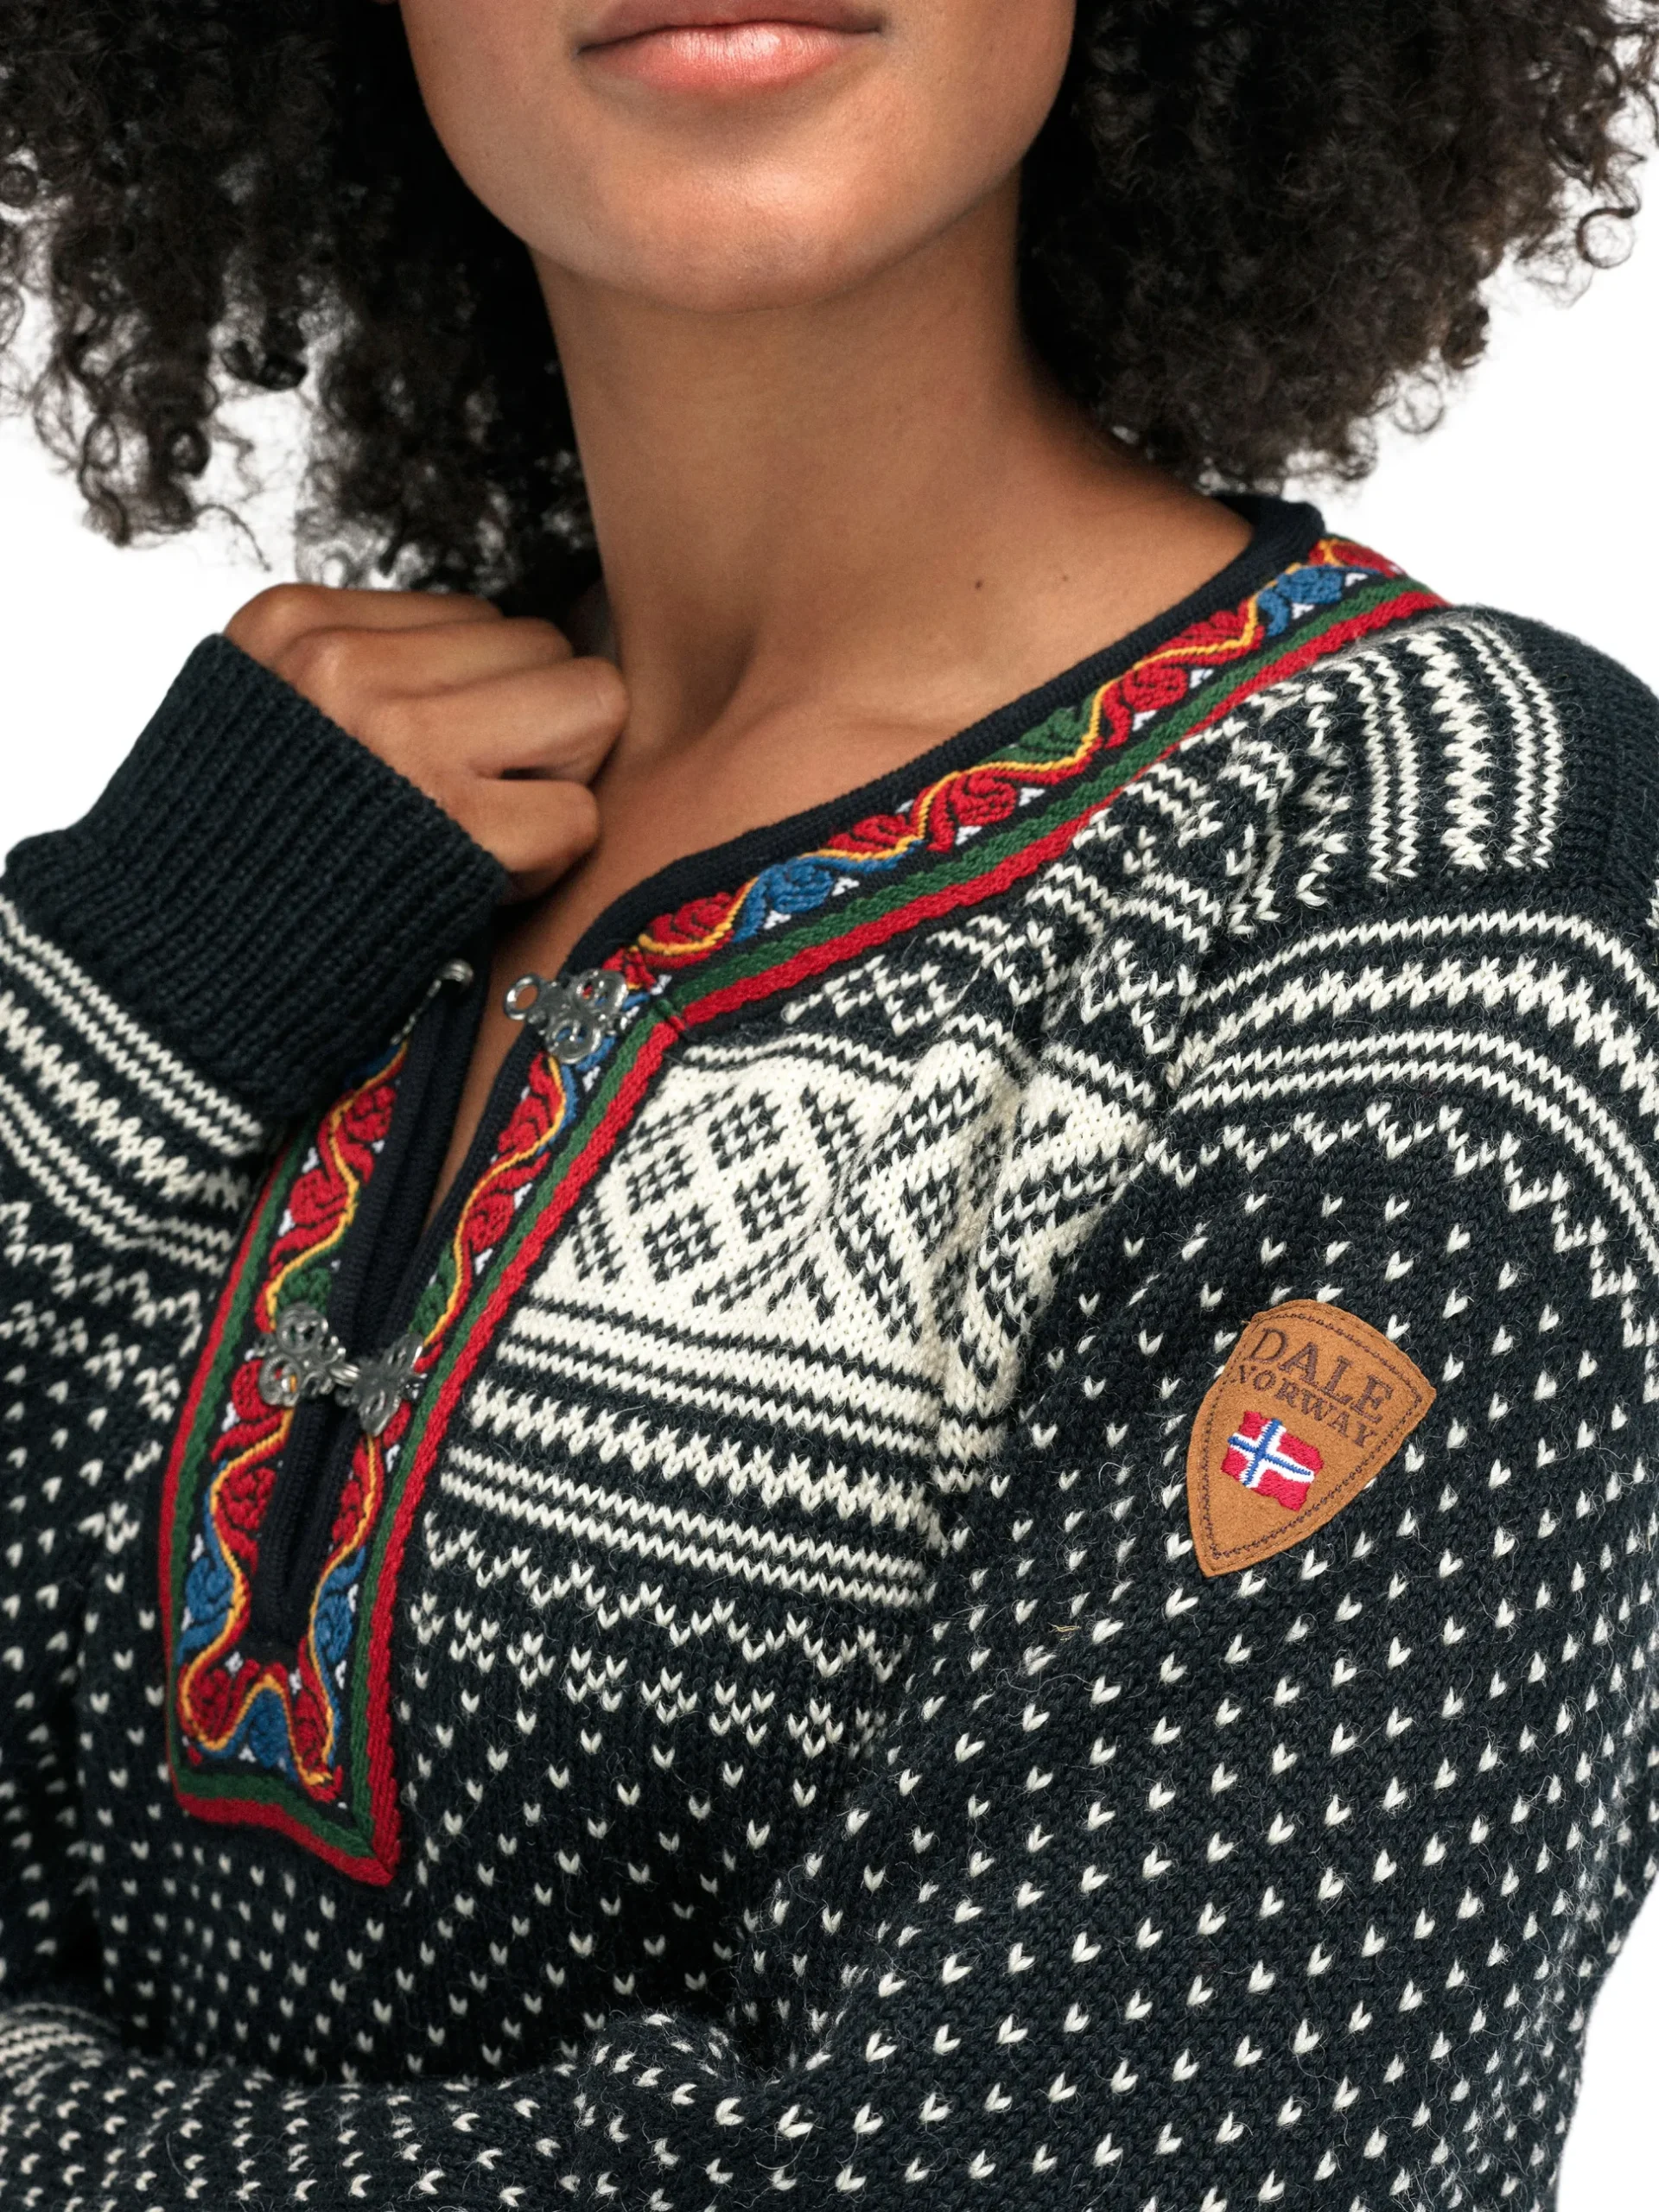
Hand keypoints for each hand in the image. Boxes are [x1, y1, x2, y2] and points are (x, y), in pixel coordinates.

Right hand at [225, 585, 625, 899]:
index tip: (428, 762)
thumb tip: (509, 649)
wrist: (192, 970)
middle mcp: (345, 667)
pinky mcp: (454, 825)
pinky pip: (578, 813)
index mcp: (296, 625)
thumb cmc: (256, 852)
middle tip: (477, 796)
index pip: (478, 616)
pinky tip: (480, 880)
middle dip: (537, 724)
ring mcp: (399, 739)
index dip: (479, 696)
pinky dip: (548, 861)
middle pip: (547, 645)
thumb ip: (371, 665)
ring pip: (592, 706)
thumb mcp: (276, 713)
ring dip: (558, 780)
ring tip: (480, 831)